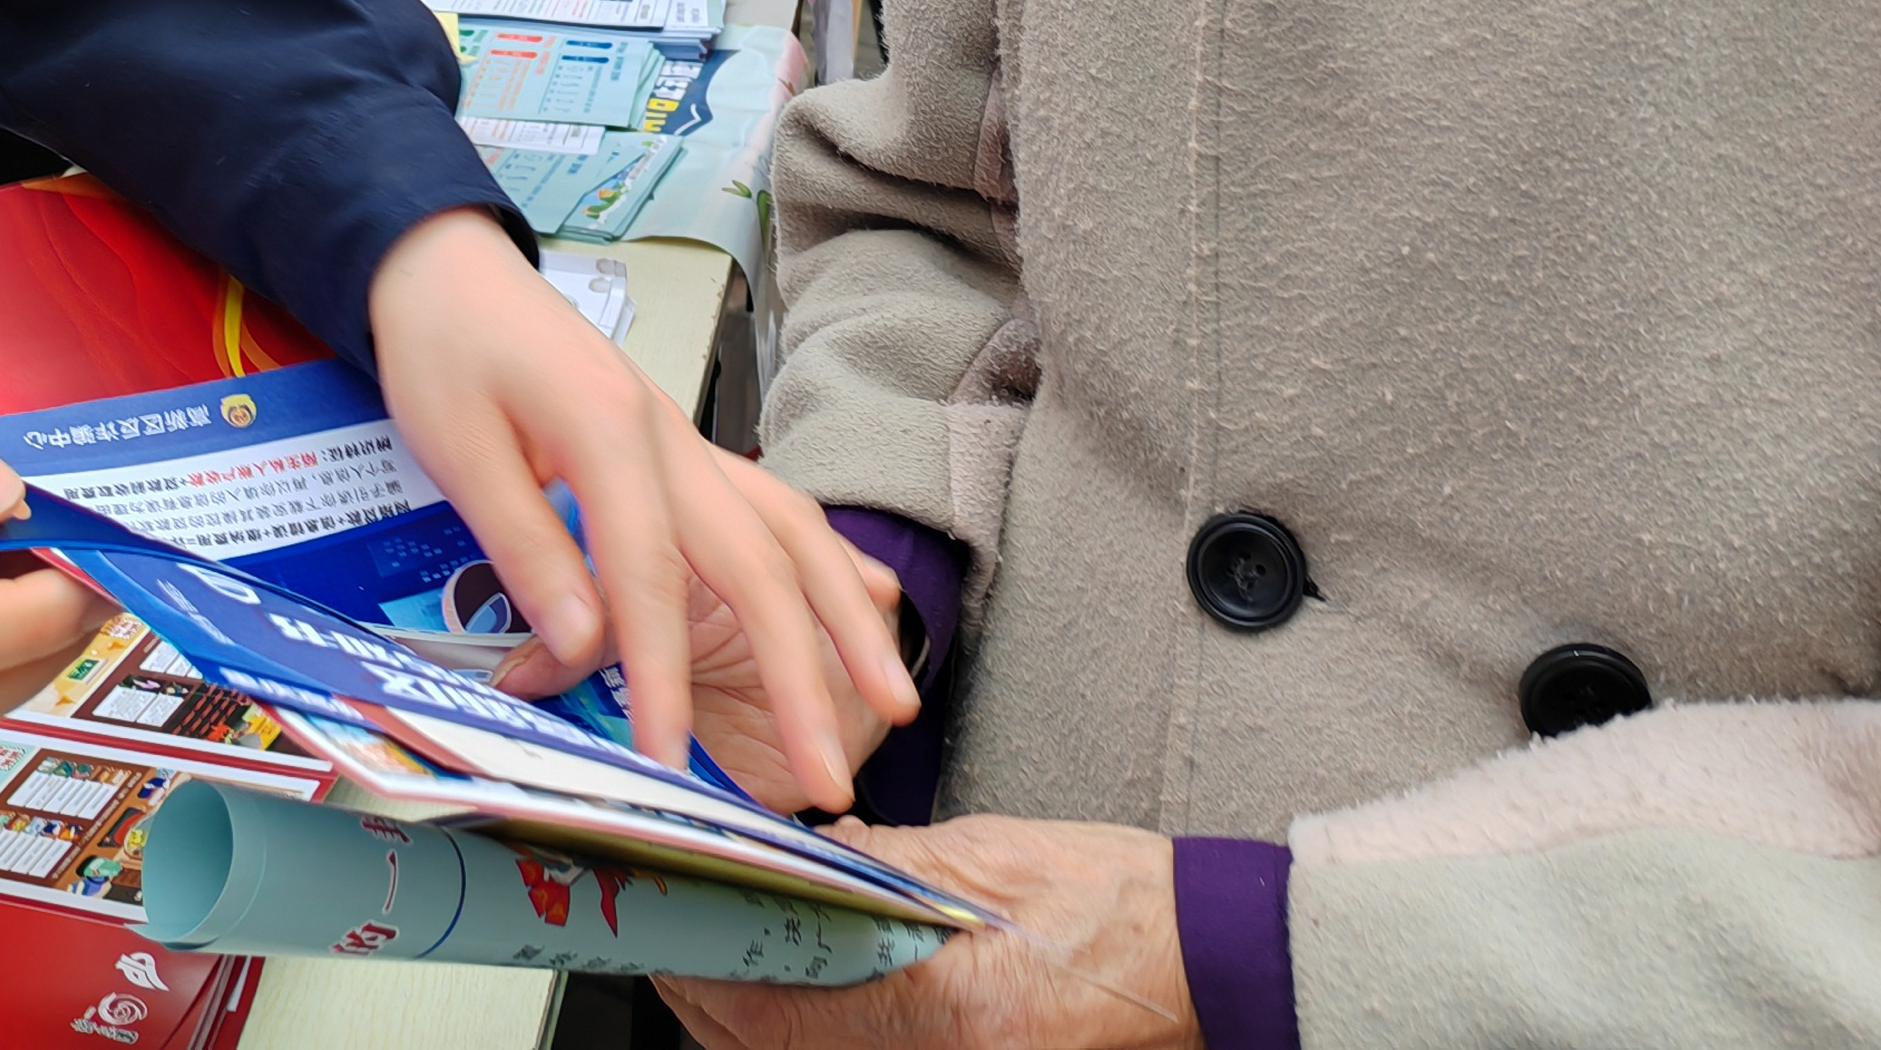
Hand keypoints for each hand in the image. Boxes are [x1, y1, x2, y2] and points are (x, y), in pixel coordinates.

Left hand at [364, 212, 918, 810]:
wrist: (451, 268)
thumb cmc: (445, 350)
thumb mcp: (457, 447)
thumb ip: (524, 543)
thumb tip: (579, 643)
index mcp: (608, 432)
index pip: (647, 576)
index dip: (660, 676)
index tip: (670, 763)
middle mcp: (670, 437)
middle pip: (758, 563)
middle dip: (804, 675)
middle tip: (832, 778)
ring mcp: (689, 443)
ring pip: (795, 532)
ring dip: (850, 619)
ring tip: (896, 701)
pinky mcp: (688, 452)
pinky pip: (779, 510)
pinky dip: (830, 564)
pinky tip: (867, 608)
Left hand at [659, 818, 1195, 1049]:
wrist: (1210, 961)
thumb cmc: (1117, 903)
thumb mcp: (991, 854)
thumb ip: (885, 860)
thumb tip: (808, 852)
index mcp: (942, 1004)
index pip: (779, 1011)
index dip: (707, 976)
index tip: (670, 935)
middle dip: (718, 1003)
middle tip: (684, 946)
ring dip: (763, 1021)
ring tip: (731, 963)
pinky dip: (821, 1029)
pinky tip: (808, 988)